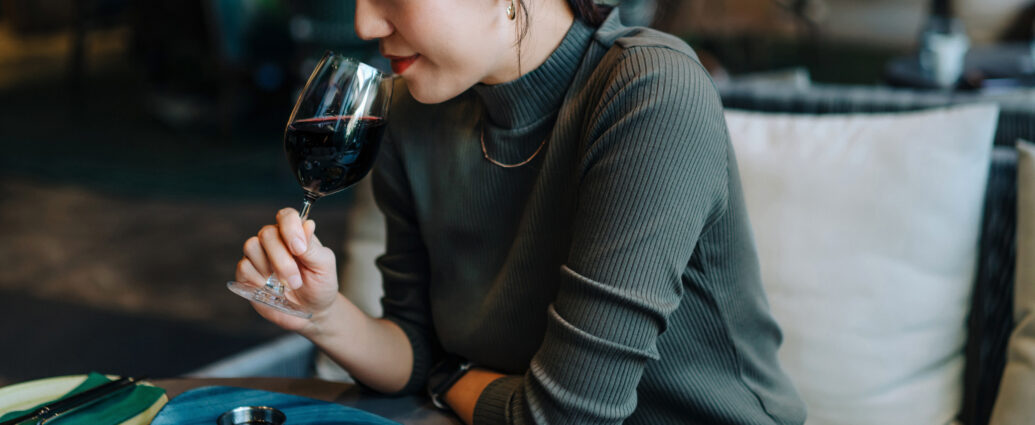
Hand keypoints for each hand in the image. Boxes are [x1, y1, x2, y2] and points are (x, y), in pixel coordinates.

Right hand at [236, 208, 339, 332]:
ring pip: (251, 245)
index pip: (286, 216)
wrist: (312, 311)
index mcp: (295, 234)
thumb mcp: (324, 266)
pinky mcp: (247, 274)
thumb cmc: (320, 285)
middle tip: (296, 281)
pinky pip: (244, 266)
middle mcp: (275, 241)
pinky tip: (269, 287)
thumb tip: (308, 223)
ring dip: (270, 267)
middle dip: (282, 259)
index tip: (299, 249)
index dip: (290, 227)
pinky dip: (257, 278)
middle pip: (267, 233)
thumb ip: (313, 246)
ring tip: (285, 284)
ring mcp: (259, 257)